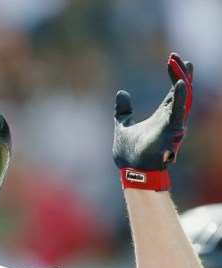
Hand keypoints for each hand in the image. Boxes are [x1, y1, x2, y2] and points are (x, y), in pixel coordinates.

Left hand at [112, 53, 192, 190]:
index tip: (174, 60)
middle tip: (179, 57)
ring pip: (184, 98)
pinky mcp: (170, 131)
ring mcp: (172, 124)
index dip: (175, 75)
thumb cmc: (129, 153)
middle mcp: (171, 119)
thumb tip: (121, 93)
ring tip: (180, 64)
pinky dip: (180, 97)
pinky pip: (179, 111)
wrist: (129, 170)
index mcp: (162, 116)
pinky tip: (179, 82)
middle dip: (182, 73)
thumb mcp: (122, 125)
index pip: (174, 92)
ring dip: (182, 80)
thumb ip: (123, 110)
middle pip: (183, 92)